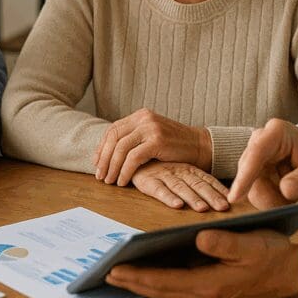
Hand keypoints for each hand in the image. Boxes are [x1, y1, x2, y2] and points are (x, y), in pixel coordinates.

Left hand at [93, 108, 210, 185]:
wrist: (200, 146)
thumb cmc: (176, 146)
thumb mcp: (153, 135)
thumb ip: (135, 138)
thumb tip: (110, 152)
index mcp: (141, 115)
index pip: (113, 130)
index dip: (102, 147)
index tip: (97, 163)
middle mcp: (144, 118)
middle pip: (114, 138)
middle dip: (104, 158)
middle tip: (100, 176)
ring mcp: (150, 128)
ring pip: (121, 148)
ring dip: (112, 167)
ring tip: (110, 181)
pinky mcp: (157, 141)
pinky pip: (133, 158)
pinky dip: (125, 171)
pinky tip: (123, 181)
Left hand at [106, 228, 297, 297]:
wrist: (293, 275)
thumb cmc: (272, 256)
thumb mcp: (250, 244)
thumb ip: (223, 243)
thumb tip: (197, 238)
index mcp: (210, 285)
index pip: (164, 281)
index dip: (137, 276)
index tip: (114, 270)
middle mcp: (204, 295)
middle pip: (159, 290)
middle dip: (131, 281)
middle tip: (105, 272)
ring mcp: (207, 294)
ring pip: (166, 290)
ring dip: (142, 281)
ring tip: (119, 269)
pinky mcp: (211, 289)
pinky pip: (177, 287)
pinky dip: (158, 279)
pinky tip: (149, 268)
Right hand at [131, 161, 228, 211]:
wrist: (134, 157)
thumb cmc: (160, 168)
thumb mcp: (180, 171)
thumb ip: (195, 182)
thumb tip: (219, 198)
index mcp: (189, 169)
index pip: (207, 179)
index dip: (219, 190)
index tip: (231, 200)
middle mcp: (179, 171)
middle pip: (198, 185)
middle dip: (211, 197)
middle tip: (223, 208)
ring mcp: (164, 175)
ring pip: (181, 187)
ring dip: (192, 198)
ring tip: (203, 208)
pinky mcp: (148, 181)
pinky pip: (159, 190)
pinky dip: (168, 197)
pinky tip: (177, 205)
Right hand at [228, 119, 297, 208]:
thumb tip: (284, 190)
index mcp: (277, 131)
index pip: (256, 153)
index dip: (244, 176)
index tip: (235, 198)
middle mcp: (261, 139)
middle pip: (248, 172)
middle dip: (267, 194)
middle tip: (291, 205)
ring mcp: (256, 154)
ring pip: (250, 185)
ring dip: (270, 198)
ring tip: (293, 199)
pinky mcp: (255, 168)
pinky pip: (254, 190)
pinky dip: (270, 198)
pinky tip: (286, 198)